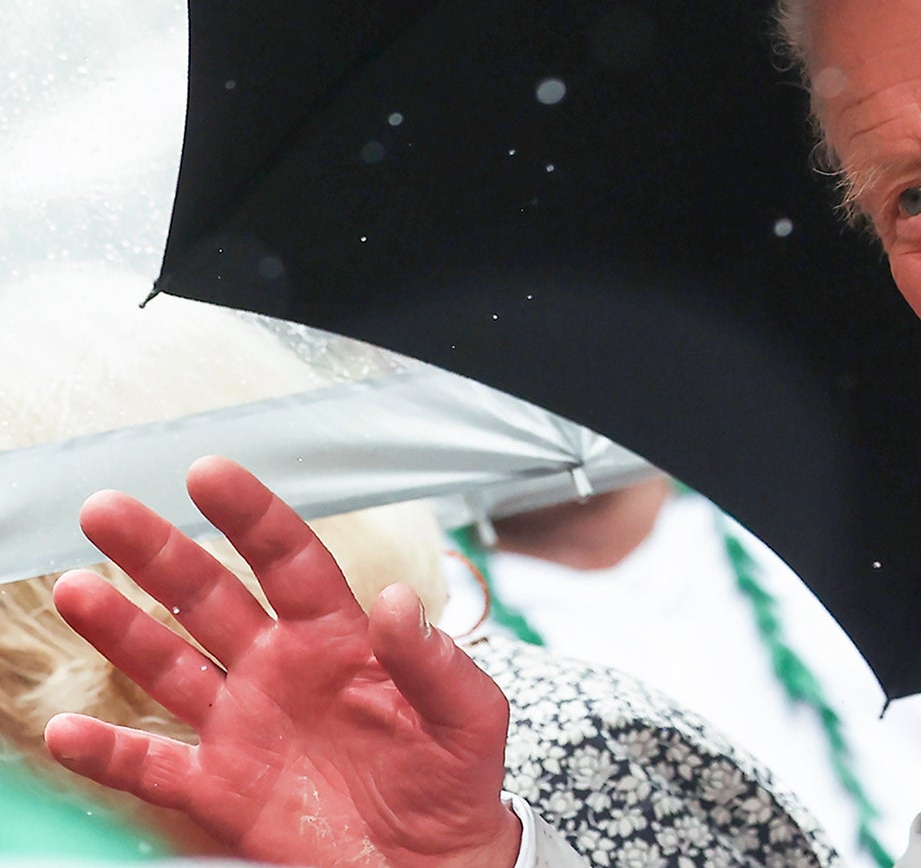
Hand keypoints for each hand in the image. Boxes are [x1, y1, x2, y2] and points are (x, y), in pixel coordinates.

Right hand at [44, 456, 522, 867]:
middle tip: (108, 511)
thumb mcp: (469, 715)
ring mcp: (244, 726)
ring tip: (76, 589)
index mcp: (341, 638)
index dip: (250, 515)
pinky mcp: (220, 789)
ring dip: (121, 629)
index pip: (289, 559)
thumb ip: (435, 660)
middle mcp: (280, 669)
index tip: (208, 474)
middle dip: (159, 553)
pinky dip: (108, 753)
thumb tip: (399, 600)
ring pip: (168, 665)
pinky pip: (152, 766)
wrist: (432, 864)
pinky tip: (69, 732)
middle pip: (209, 596)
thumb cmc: (456, 780)